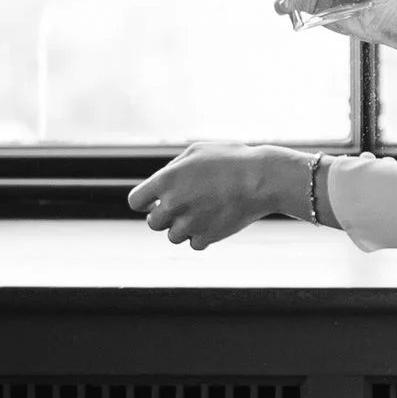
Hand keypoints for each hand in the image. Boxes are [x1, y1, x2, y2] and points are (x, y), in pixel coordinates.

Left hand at [127, 145, 301, 249]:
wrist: (261, 180)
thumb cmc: (229, 160)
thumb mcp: (196, 153)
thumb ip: (173, 170)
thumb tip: (161, 185)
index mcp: (166, 181)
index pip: (135, 201)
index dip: (145, 202)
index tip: (155, 200)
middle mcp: (173, 204)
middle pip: (153, 223)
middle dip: (165, 216)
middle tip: (185, 205)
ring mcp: (189, 224)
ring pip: (173, 236)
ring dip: (183, 227)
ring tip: (203, 212)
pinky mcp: (207, 237)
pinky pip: (194, 244)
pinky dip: (202, 236)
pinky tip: (214, 221)